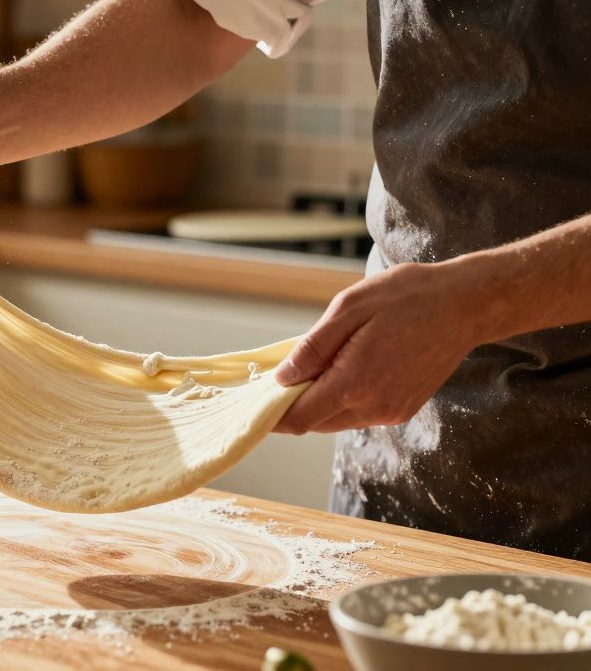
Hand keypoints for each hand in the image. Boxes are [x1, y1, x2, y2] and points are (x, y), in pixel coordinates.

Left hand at [272, 262, 481, 434]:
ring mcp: (392, 411)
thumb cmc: (407, 297)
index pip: (300, 418)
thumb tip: (282, 378)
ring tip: (317, 363)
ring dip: (319, 400)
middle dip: (294, 403)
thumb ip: (313, 348)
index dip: (273, 414)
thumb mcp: (348, 309)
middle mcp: (375, 407)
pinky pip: (359, 412)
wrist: (466, 304)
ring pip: (337, 419)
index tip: (254, 401)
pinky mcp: (403, 409)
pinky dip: (343, 397)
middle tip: (281, 375)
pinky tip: (346, 366)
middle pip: (315, 421)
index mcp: (356, 383)